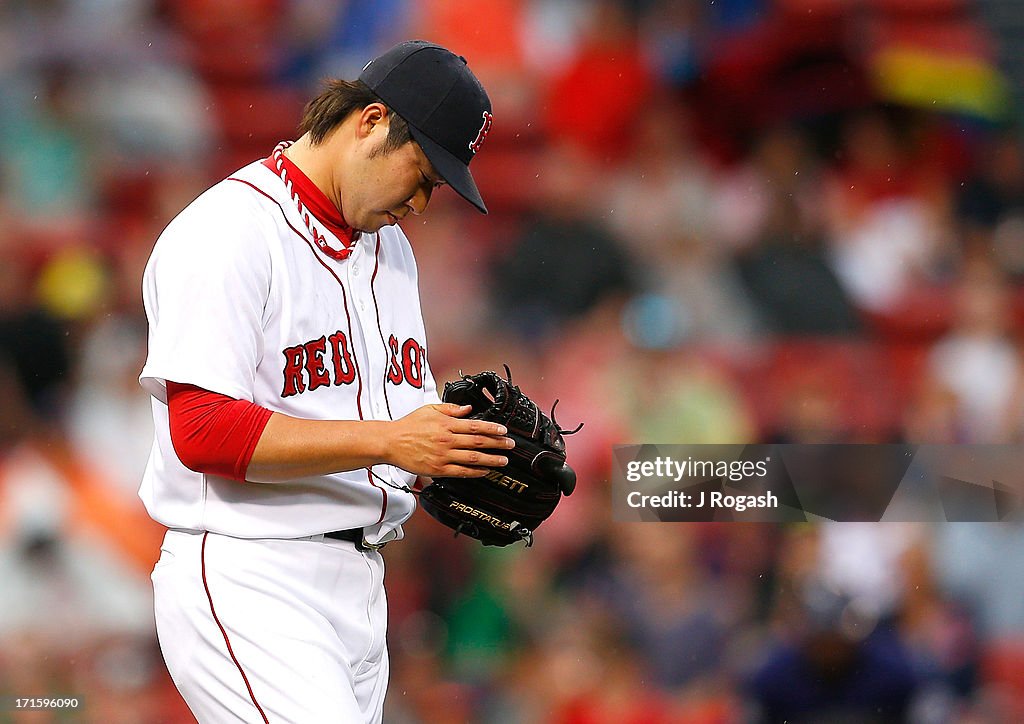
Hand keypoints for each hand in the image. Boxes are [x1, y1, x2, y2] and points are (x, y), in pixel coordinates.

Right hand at [384, 403, 513, 476]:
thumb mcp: (430, 409)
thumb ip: (451, 408)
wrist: (390, 442)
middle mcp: (447, 440)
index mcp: (446, 424)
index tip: (503, 431)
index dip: (492, 428)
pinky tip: (485, 471)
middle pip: (478, 442)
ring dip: (491, 459)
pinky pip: (461, 472)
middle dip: (497, 444)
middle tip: (510, 445)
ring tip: (503, 460)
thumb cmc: (408, 426)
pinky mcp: (438, 469)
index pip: (475, 426)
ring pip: (473, 458)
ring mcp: (443, 456)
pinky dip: (475, 472)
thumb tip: (468, 409)